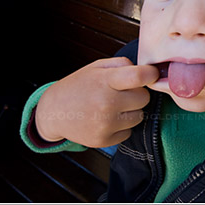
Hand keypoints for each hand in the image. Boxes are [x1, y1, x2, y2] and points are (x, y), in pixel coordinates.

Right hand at [35, 57, 158, 147]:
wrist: (53, 111)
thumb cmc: (79, 86)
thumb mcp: (97, 67)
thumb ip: (123, 65)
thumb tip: (147, 72)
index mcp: (105, 81)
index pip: (138, 77)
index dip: (150, 74)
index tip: (151, 74)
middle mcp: (106, 103)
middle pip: (144, 98)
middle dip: (137, 94)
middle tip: (122, 93)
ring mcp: (105, 124)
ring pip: (139, 116)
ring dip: (131, 111)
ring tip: (113, 107)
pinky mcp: (104, 140)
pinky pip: (128, 132)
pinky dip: (121, 126)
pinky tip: (106, 120)